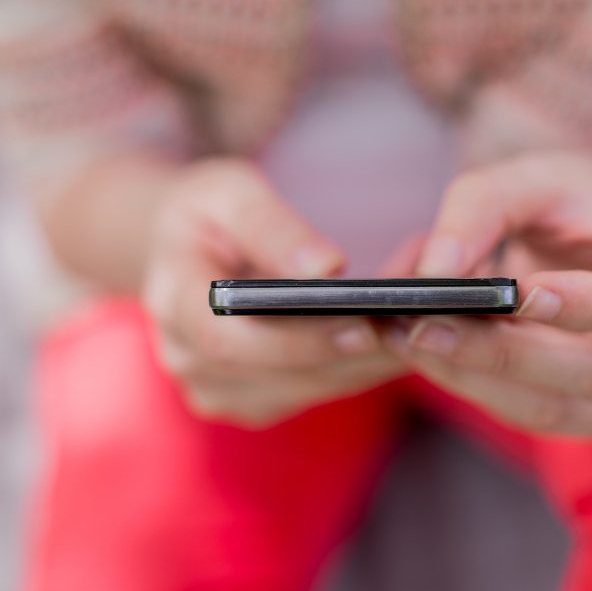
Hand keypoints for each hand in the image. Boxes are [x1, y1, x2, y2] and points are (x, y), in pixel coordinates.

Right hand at [143, 159, 403, 428]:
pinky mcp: (247, 398)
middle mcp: (185, 355)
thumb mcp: (229, 192)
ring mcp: (214, 386)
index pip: (227, 338)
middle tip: (415, 330)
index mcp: (171, 299)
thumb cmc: (209, 213)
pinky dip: (354, 370)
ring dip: (362, 366)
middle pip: (272, 373)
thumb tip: (327, 267)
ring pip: (300, 390)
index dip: (297, 340)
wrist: (186, 246)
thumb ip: (271, 226)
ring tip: (420, 332)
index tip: (363, 324)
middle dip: (348, 355)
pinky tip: (394, 343)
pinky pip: (308, 393)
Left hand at [384, 153, 591, 437]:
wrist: (587, 238)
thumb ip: (479, 209)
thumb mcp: (528, 177)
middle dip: (503, 352)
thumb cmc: (567, 202)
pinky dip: (483, 391)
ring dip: (479, 379)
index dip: (589, 306)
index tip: (519, 296)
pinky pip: (540, 419)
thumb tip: (434, 272)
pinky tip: (437, 360)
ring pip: (561, 408)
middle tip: (423, 327)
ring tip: (412, 342)